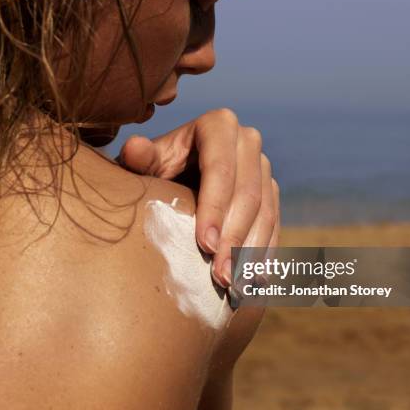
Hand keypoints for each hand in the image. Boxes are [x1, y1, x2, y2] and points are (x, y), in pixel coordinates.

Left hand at [118, 108, 280, 287]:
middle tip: (221, 276)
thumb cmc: (153, 170)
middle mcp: (247, 141)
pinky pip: (274, 224)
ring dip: (251, 252)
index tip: (204, 245)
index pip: (221, 169)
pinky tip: (255, 280)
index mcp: (218, 125)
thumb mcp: (143, 164)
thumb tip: (135, 149)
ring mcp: (262, 167)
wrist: (173, 176)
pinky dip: (264, 253)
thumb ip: (139, 159)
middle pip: (248, 193)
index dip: (215, 208)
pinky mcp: (271, 191)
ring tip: (235, 284)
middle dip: (234, 238)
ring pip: (266, 212)